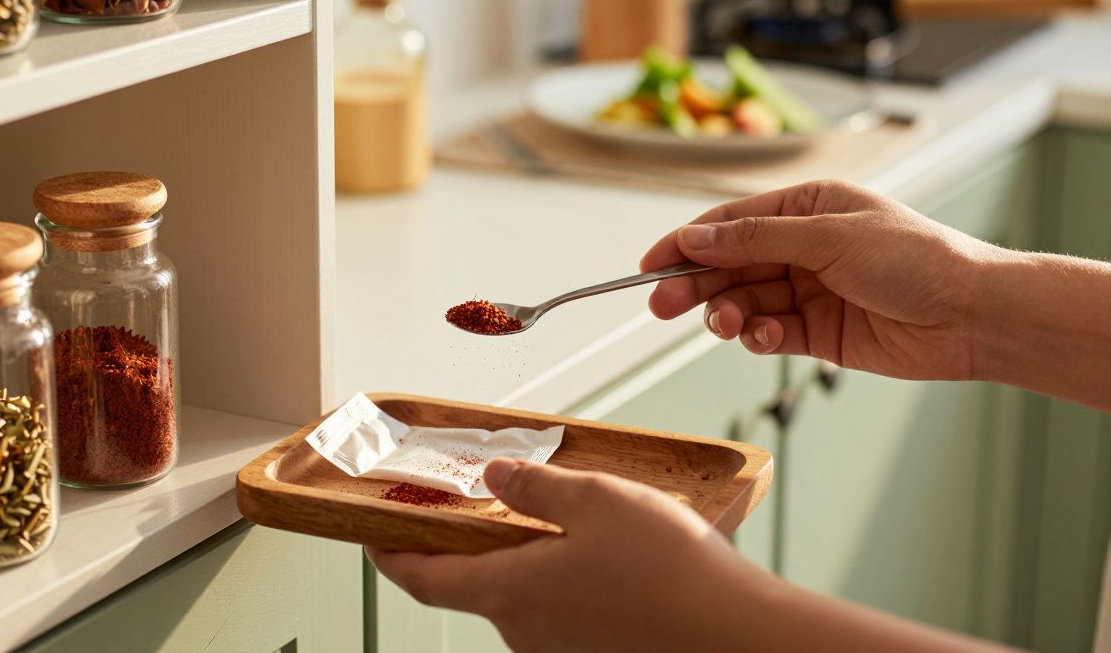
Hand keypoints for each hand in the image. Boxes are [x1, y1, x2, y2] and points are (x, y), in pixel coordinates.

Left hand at [367, 458, 770, 652]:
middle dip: (476, 545)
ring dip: (529, 560)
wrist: (739, 636)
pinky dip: (565, 581)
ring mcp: (562, 651)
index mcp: (510, 592)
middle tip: (489, 501)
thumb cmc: (670, 570)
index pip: (423, 579)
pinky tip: (606, 556)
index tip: (371, 534)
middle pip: (476, 585)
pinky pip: (564, 613)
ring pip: (526, 597)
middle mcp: (526, 632)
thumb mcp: (596, 501)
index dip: (389, 555)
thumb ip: (537, 486)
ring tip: (568, 518)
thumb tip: (496, 476)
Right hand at [640, 179, 995, 380]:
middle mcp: (803, 247)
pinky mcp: (817, 332)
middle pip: (729, 265)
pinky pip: (769, 332)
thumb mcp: (828, 236)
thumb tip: (696, 238)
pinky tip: (765, 337)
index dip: (686, 242)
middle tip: (661, 304)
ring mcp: (808, 290)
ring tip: (727, 324)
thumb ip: (755, 239)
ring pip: (744, 301)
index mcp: (806, 208)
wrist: (972, 316)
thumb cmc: (916, 259)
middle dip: (695, 284)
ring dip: (727, 313)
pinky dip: (759, 336)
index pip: (729, 223)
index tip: (649, 264)